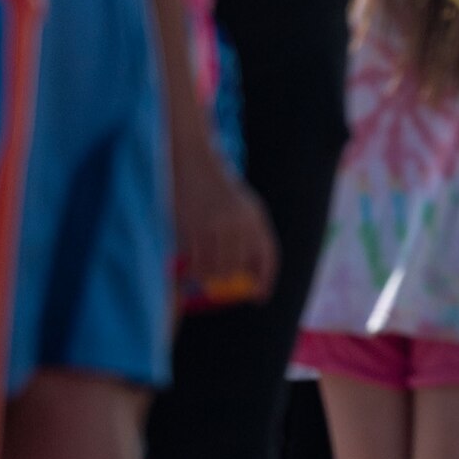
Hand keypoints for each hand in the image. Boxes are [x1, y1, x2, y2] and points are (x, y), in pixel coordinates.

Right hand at [176, 151, 277, 305]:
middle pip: (239, 266)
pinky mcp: (193, 227)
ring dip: (210, 277)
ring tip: (205, 277)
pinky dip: (193, 270)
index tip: (260, 296)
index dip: (266, 280)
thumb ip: (251, 233)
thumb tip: (251, 269)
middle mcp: (240, 224)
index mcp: (256, 219)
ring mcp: (216, 226)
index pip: (267, 256)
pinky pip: (196, 260)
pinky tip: (190, 271)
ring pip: (216, 267)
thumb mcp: (244, 207)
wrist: (194, 162)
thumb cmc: (219, 187)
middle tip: (223, 287)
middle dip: (232, 281)